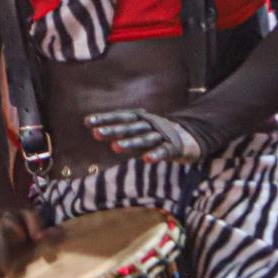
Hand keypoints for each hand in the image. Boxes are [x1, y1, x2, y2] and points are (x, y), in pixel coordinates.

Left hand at [84, 109, 203, 163]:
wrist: (191, 138)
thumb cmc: (157, 136)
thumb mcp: (138, 132)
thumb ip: (121, 133)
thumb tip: (95, 131)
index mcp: (141, 119)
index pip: (120, 117)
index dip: (104, 119)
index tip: (87, 122)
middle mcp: (150, 125)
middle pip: (130, 127)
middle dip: (113, 130)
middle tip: (95, 134)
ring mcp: (162, 136)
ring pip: (145, 139)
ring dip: (130, 143)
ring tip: (115, 147)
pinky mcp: (174, 148)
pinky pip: (164, 152)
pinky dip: (156, 155)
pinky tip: (147, 160)